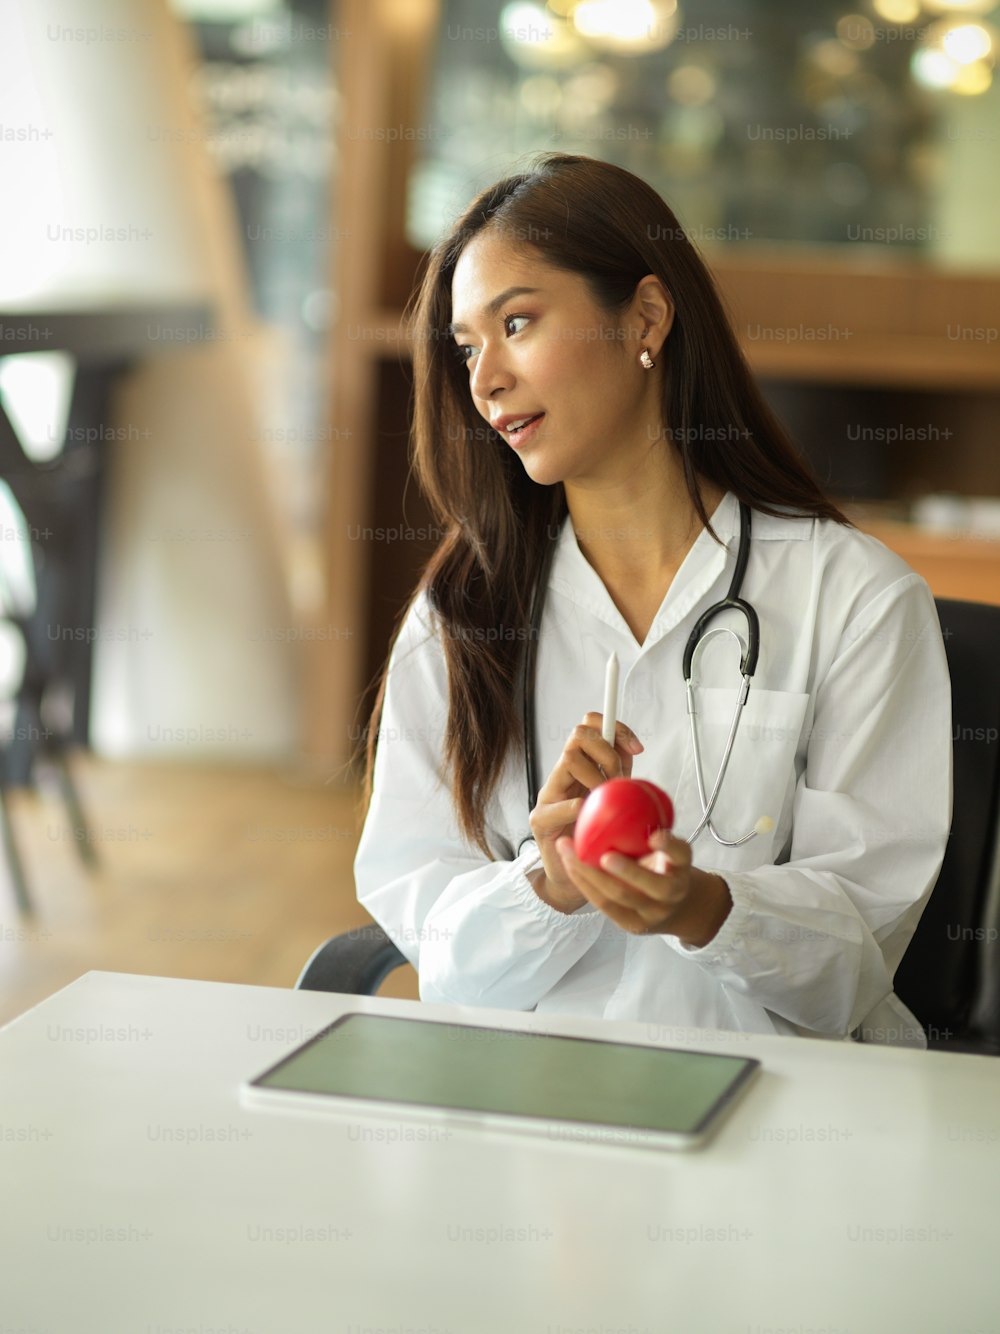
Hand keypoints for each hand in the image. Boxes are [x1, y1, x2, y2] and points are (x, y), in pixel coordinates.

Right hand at [528, 711, 643, 907]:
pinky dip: (574, 807)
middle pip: (579, 735)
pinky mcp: (539, 819)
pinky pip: (555, 806)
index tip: (637, 748)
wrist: (577, 875)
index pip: (589, 726)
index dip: (614, 728)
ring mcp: (548, 795)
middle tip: (618, 779)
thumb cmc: (597, 838)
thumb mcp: (616, 798)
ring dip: (596, 779)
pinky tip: (584, 814)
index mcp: (581, 766)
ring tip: (603, 802)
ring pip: (569, 760)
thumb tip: (634, 746)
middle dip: (607, 752)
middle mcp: (562, 775)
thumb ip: (621, 772)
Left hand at [554, 828, 731, 945]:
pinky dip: (585, 883)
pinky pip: (604, 904)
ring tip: (571, 852)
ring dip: (591, 874)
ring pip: (620, 897)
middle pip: (653, 886)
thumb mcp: (667, 847)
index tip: (656, 834)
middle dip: (629, 871)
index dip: (670, 846)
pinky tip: (569, 865)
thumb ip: (652, 825)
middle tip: (606, 854)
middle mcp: (671, 894)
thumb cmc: (663, 866)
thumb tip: (625, 787)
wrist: (675, 907)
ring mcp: (652, 913)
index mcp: (683, 869)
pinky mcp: (631, 925)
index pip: (682, 856)